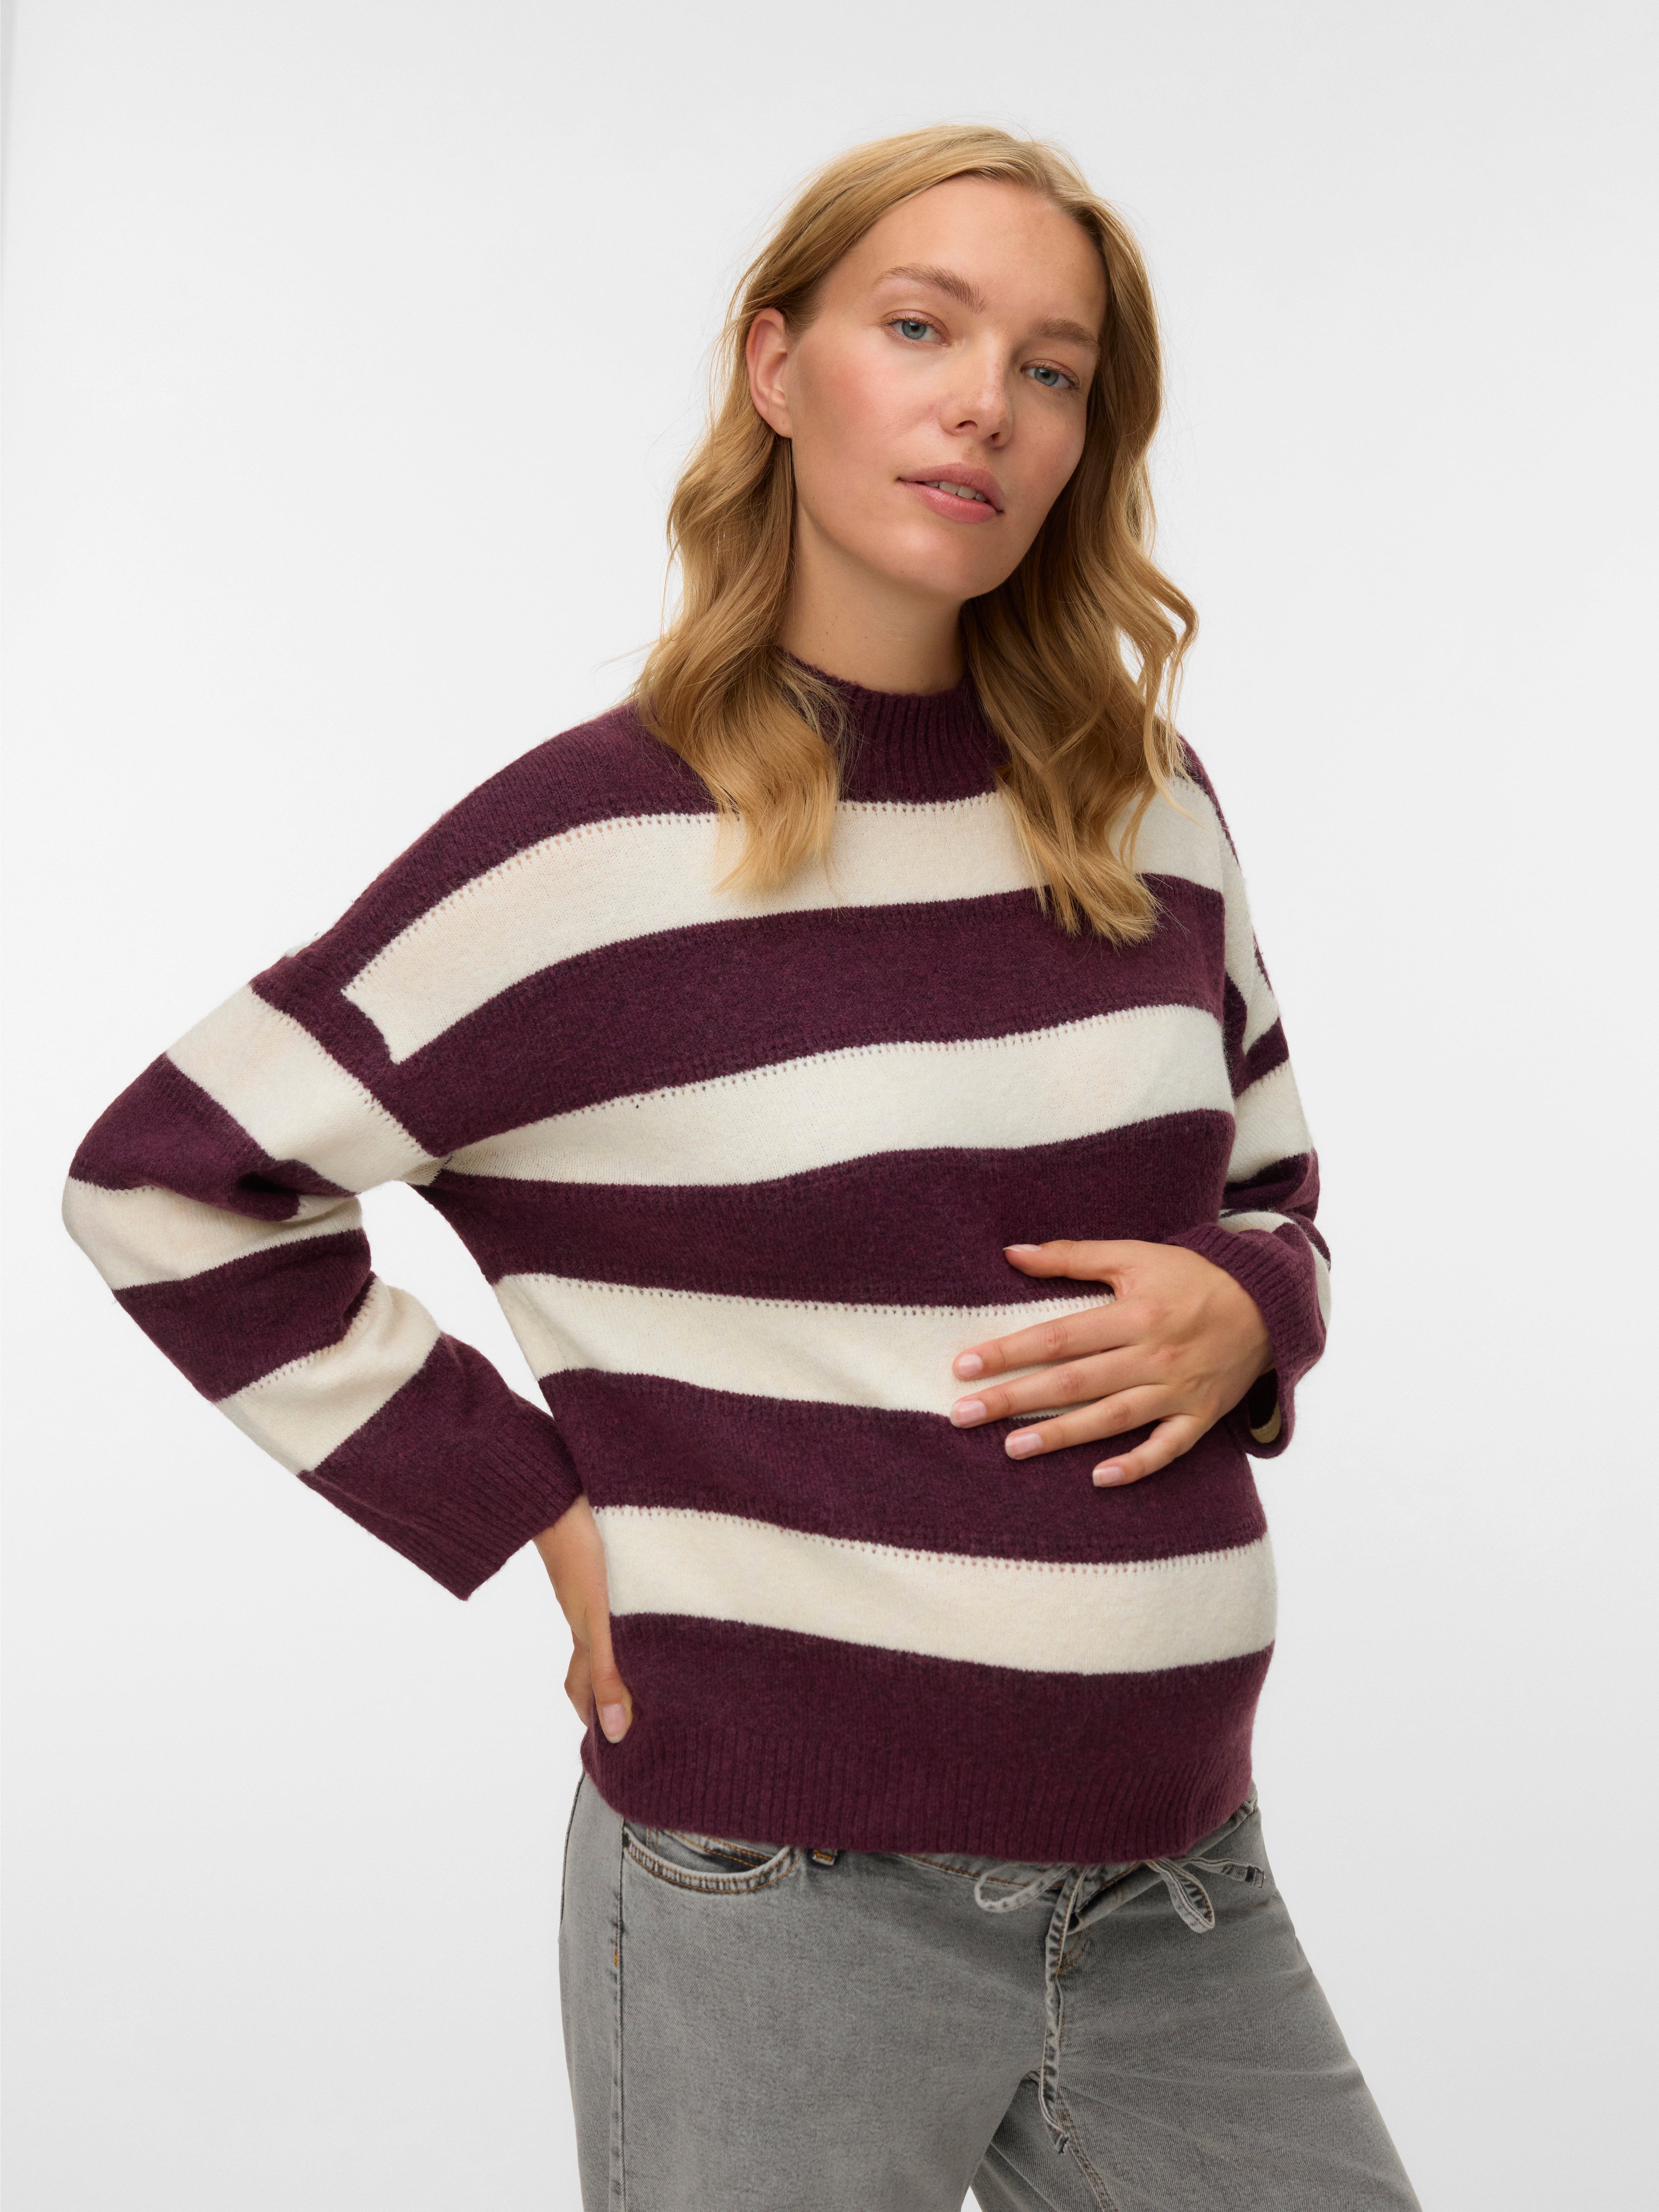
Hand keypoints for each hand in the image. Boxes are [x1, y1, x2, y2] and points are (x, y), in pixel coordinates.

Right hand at [532, 1497, 632, 1740]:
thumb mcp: (604, 1622)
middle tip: (635, 1709)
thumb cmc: (585, 1556)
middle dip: (609, 1689)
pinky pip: (614, 1599)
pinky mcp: (603, 1562)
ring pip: (606, 1630)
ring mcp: (592, 1588)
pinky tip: (649, 1605)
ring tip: (651, 1664)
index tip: (612, 1742)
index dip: (594, 1716)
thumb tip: (617, 1730)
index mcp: (586, 1636)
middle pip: (593, 1662)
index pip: (584, 1689)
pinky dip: (628, 1615)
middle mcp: (587, 1615)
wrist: (564, 1494)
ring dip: (623, 1651)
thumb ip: (611, 1672)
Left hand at [949, 1240, 1272, 1487]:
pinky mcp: (1201, 1416)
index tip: (963, 1367)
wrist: (1267, 1302)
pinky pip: (1168, 1448)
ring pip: (1112, 1417)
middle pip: (1074, 1381)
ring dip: (1061, 1435)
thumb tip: (1011, 1252)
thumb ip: (1073, 1256)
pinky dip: (1137, 1465)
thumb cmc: (1190, 1276)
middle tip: (964, 1415)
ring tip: (1011, 1448)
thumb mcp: (1135, 1256)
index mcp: (1135, 1314)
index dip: (1008, 1352)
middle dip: (1016, 1398)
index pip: (1058, 1337)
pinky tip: (1099, 1479)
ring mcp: (1178, 1389)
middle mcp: (1154, 1354)